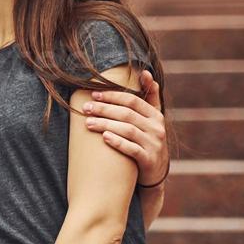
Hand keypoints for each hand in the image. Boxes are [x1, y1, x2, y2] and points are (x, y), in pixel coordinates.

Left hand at [82, 69, 168, 186]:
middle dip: (104, 109)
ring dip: (106, 124)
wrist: (154, 172)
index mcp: (156, 116)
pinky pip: (132, 149)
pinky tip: (104, 137)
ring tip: (88, 123)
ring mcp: (154, 145)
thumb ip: (150, 97)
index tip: (94, 94)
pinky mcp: (148, 160)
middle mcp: (157, 128)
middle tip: (86, 108)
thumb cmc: (147, 140)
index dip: (113, 96)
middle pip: (127, 114)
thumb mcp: (151, 119)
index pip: (133, 101)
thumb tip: (145, 72)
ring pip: (128, 130)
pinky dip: (117, 142)